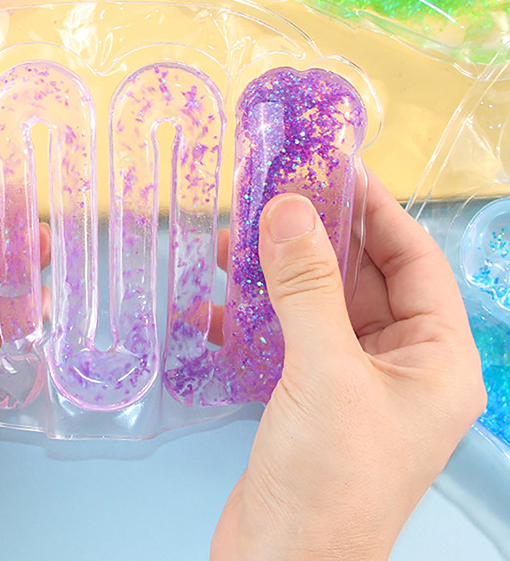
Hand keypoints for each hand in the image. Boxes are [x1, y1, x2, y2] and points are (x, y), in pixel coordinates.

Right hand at [210, 169, 485, 560]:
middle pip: (361, 278)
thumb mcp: (324, 370)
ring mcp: (352, 381)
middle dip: (314, 237)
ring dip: (274, 275)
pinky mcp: (309, 396)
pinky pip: (286, 337)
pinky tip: (210, 309)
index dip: (376, 210)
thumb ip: (306, 284)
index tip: (335, 168)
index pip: (413, 260)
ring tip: (229, 244)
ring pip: (317, 304)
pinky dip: (251, 319)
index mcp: (435, 359)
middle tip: (270, 194)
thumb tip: (288, 206)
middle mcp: (400, 365)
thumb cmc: (329, 477)